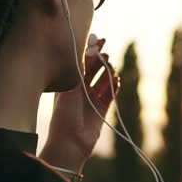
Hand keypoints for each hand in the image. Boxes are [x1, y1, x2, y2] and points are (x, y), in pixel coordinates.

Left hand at [40, 37, 119, 172]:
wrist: (70, 142)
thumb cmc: (64, 114)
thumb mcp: (72, 87)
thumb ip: (82, 68)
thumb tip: (91, 47)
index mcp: (69, 83)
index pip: (82, 62)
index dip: (91, 50)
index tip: (100, 40)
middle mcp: (81, 90)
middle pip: (94, 69)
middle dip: (101, 60)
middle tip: (106, 54)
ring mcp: (92, 99)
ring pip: (104, 80)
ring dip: (109, 72)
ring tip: (111, 68)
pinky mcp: (102, 109)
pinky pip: (111, 93)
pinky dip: (115, 86)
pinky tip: (116, 80)